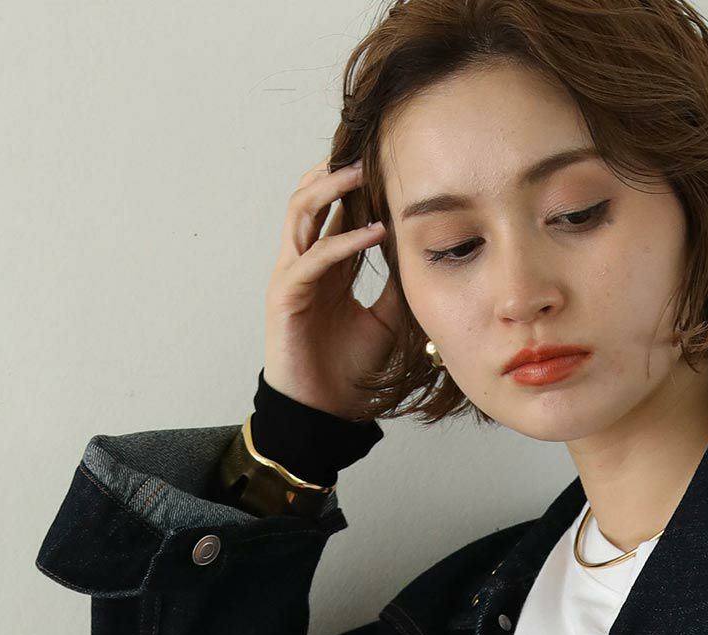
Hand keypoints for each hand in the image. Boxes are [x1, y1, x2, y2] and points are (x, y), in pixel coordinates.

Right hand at [263, 158, 408, 420]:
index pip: (337, 210)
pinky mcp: (286, 295)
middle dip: (337, 171)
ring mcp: (292, 275)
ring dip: (330, 189)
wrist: (323, 412)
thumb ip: (397, 283)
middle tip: (371, 150)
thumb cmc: (348, 369)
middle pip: (312, 197)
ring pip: (301, 213)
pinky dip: (343, 241)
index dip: (358, 185)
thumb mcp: (387, 318)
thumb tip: (422, 253)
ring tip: (361, 173)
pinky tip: (374, 232)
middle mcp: (305, 262)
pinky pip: (312, 257)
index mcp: (327, 265)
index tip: (389, 162)